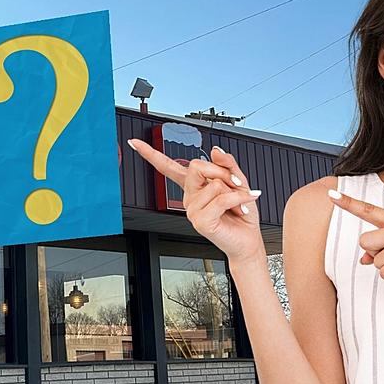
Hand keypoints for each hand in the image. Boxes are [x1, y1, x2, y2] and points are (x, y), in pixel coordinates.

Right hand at [127, 138, 265, 264]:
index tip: (135, 143)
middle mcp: (189, 196)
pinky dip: (238, 199)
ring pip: (214, 183)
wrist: (247, 240)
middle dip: (221, 172)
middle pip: (196, 165)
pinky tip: (241, 207)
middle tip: (235, 185)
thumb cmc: (241, 213)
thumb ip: (227, 163)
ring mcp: (192, 210)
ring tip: (237, 203)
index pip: (168, 167)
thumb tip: (215, 150)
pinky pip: (221, 199)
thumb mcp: (238, 181)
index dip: (150, 154)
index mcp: (194, 185)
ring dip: (234, 191)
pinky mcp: (200, 221)